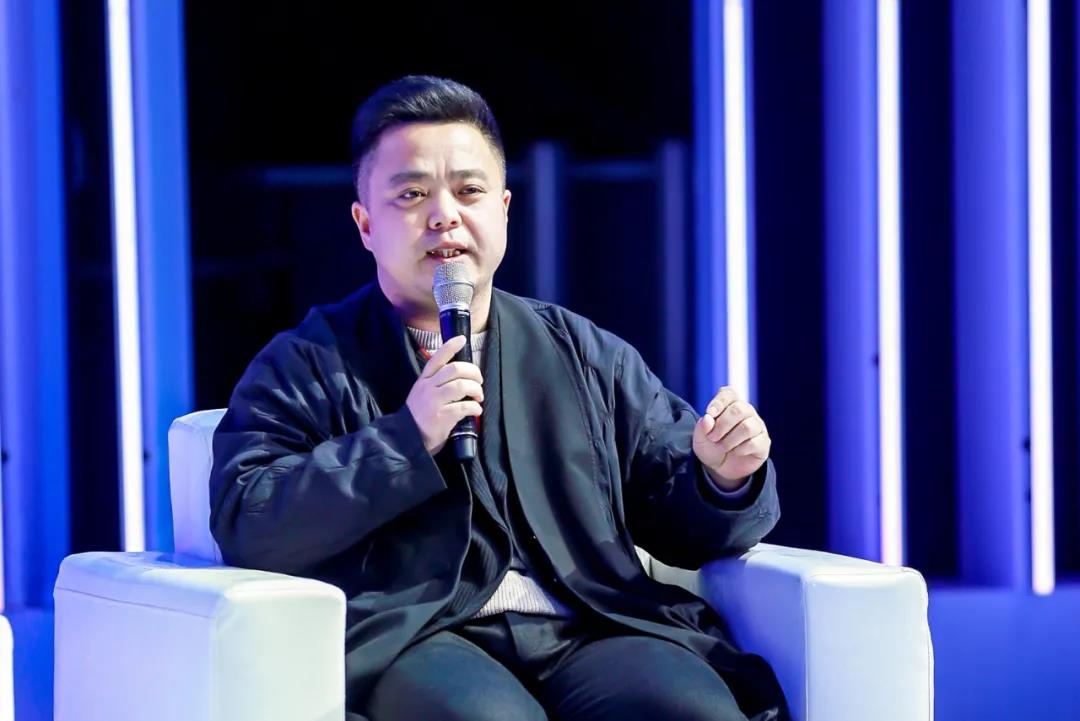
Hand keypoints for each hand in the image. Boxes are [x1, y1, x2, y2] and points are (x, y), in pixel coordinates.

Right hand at [405, 336, 483, 454]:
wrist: (407, 438)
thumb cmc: (419, 415)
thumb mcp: (421, 392)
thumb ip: (436, 382)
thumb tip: (461, 375)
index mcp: (424, 379)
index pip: (437, 358)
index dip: (450, 347)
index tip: (462, 339)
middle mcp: (428, 387)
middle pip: (455, 369)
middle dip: (473, 372)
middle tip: (479, 380)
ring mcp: (434, 401)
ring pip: (461, 385)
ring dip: (476, 389)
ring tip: (479, 396)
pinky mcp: (442, 416)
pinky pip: (464, 406)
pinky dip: (475, 407)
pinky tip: (476, 410)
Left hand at [692, 386, 770, 488]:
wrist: (720, 468)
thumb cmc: (710, 446)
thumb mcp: (700, 438)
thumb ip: (702, 427)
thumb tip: (708, 418)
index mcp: (730, 404)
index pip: (729, 393)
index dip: (719, 402)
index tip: (710, 414)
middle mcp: (747, 411)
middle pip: (739, 409)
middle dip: (722, 425)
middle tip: (713, 438)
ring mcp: (757, 426)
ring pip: (748, 427)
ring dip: (730, 440)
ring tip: (722, 447)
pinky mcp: (763, 442)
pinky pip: (755, 442)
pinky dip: (740, 449)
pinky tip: (735, 452)